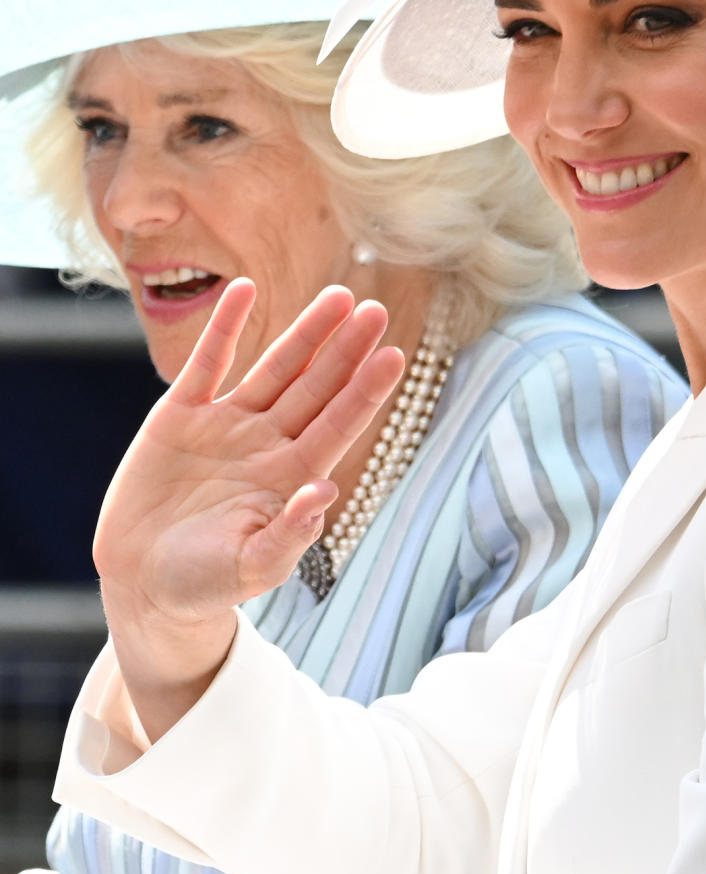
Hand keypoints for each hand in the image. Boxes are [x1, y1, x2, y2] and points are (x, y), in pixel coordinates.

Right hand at [94, 282, 403, 731]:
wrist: (143, 584)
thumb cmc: (205, 584)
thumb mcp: (254, 568)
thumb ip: (291, 534)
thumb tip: (327, 491)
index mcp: (290, 477)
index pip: (337, 425)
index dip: (365, 391)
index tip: (395, 356)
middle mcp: (266, 444)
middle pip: (315, 387)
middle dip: (345, 349)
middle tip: (376, 309)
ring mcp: (226, 426)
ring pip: (274, 368)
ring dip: (305, 332)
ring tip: (338, 297)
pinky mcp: (179, 417)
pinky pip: (207, 364)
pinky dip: (224, 327)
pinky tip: (244, 289)